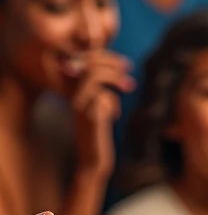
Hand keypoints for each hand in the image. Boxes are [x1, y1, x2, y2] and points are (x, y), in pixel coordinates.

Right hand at [69, 51, 134, 176]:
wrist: (93, 158)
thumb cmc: (98, 131)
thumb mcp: (100, 105)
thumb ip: (101, 88)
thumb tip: (115, 67)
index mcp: (71, 88)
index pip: (85, 59)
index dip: (105, 57)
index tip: (125, 65)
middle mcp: (70, 93)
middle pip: (88, 62)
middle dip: (111, 62)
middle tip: (129, 67)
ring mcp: (77, 104)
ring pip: (92, 75)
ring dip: (114, 77)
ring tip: (129, 86)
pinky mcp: (86, 115)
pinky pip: (100, 96)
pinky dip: (111, 101)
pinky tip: (115, 116)